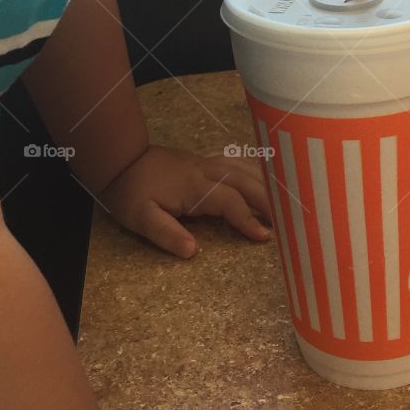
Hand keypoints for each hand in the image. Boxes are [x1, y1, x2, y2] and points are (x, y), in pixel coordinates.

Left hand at [99, 144, 273, 258]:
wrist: (119, 159)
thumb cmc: (129, 192)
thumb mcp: (140, 218)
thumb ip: (166, 233)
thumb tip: (193, 251)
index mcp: (194, 187)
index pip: (229, 201)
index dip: (248, 219)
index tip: (265, 237)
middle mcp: (205, 171)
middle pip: (245, 180)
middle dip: (269, 199)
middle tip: (290, 219)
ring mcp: (205, 162)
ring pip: (243, 167)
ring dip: (265, 182)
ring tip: (284, 200)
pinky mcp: (202, 160)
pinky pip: (235, 160)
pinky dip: (253, 169)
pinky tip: (262, 176)